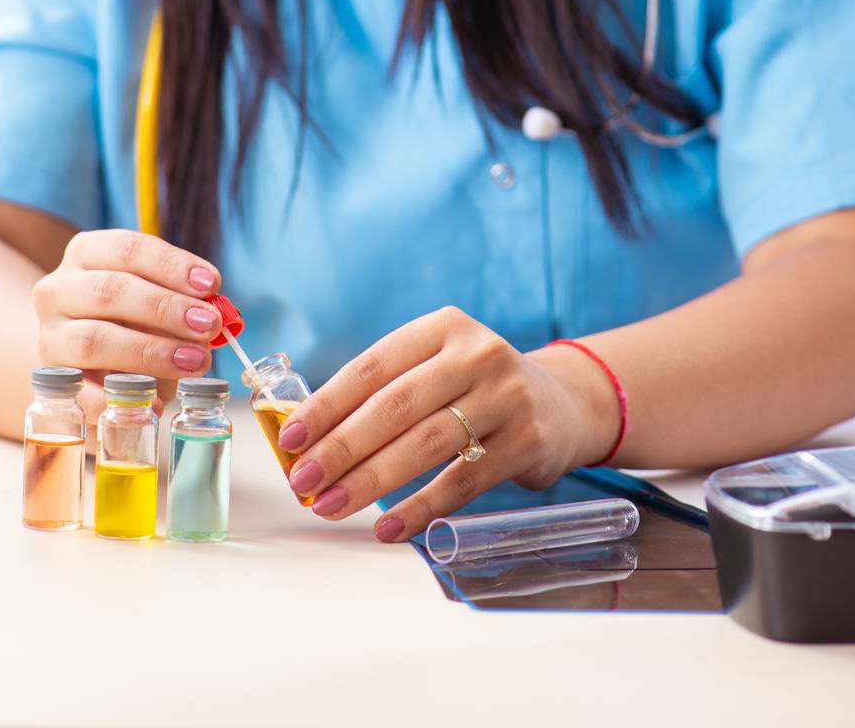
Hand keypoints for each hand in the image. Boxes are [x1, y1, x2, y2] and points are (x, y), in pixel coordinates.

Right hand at [32, 229, 222, 434]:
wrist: (77, 353)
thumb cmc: (127, 316)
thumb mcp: (151, 297)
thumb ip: (179, 301)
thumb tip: (213, 316)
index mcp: (87, 253)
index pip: (128, 248)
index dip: (172, 265)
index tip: (211, 285)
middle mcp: (58, 289)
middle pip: (110, 291)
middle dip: (166, 308)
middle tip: (208, 326)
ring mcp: (49, 335)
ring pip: (94, 339)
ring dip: (150, 351)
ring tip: (194, 361)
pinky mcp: (49, 381)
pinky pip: (80, 391)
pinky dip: (119, 399)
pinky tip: (155, 403)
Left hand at [273, 308, 617, 542]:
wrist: (563, 404)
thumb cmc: (475, 389)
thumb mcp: (438, 368)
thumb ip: (385, 393)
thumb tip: (310, 439)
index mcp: (442, 328)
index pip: (373, 365)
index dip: (329, 403)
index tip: (291, 437)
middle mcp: (476, 353)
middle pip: (396, 405)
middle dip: (342, 446)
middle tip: (303, 478)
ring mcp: (505, 396)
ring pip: (426, 442)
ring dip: (372, 480)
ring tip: (330, 504)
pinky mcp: (526, 440)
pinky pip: (463, 481)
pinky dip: (420, 506)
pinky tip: (387, 526)